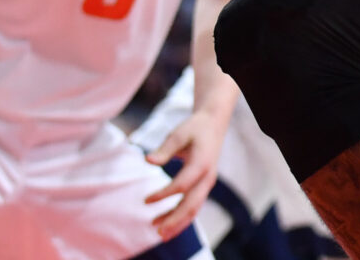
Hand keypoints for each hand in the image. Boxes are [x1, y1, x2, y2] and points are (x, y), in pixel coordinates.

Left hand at [143, 107, 229, 238]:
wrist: (213, 125)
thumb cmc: (193, 128)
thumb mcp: (178, 134)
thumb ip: (164, 149)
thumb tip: (148, 161)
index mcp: (202, 163)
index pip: (182, 185)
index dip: (164, 195)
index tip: (146, 201)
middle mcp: (207, 177)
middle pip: (192, 205)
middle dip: (175, 220)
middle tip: (158, 233)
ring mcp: (207, 184)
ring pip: (194, 209)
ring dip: (178, 223)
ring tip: (159, 234)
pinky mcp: (203, 186)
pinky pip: (193, 205)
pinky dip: (180, 216)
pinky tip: (164, 221)